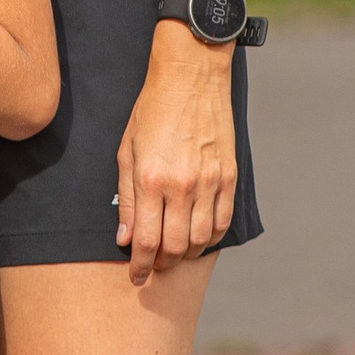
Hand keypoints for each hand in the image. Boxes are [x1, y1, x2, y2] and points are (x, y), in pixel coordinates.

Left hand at [114, 25, 239, 280]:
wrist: (191, 77)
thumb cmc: (152, 111)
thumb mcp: (126, 151)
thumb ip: (125, 198)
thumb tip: (125, 238)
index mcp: (151, 180)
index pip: (146, 240)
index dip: (140, 265)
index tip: (136, 277)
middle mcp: (182, 185)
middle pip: (176, 246)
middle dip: (162, 264)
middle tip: (154, 266)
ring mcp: (210, 182)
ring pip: (202, 239)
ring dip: (187, 254)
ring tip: (175, 254)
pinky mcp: (229, 176)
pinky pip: (223, 221)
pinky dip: (211, 237)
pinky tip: (199, 237)